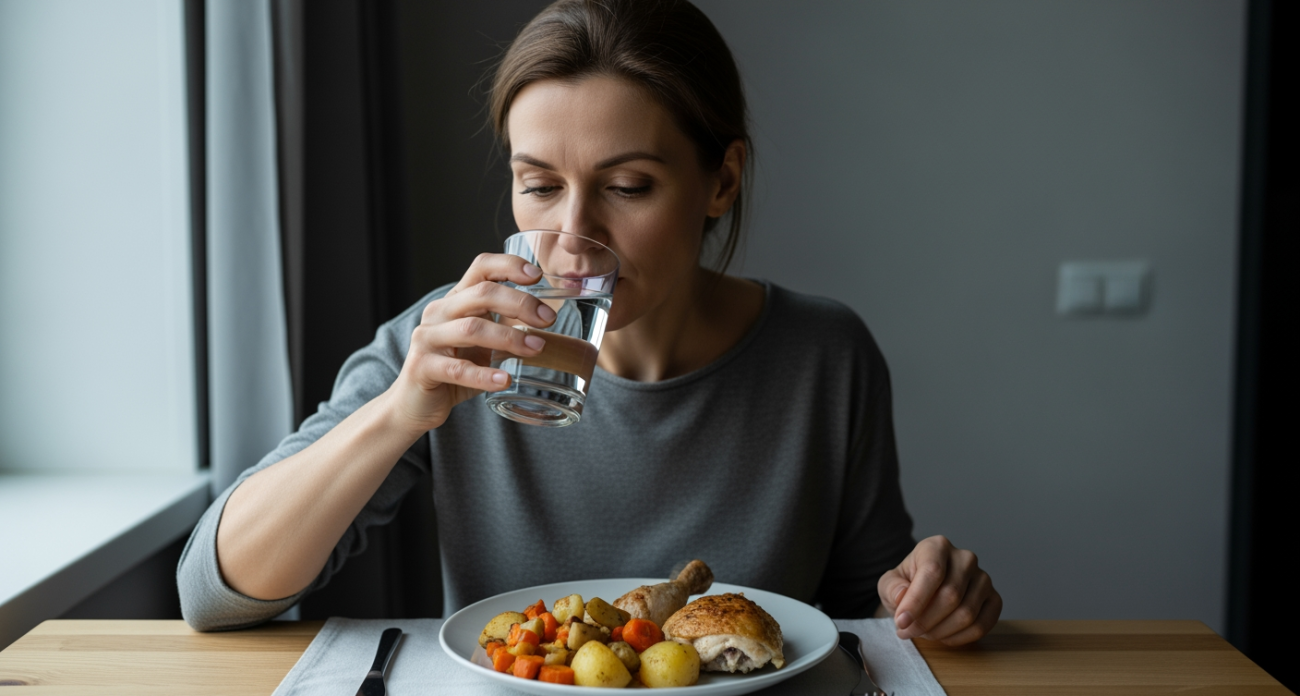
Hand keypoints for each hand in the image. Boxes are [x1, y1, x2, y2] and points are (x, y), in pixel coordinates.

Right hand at [388, 252, 556, 430]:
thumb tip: (548, 318)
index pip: (481, 267)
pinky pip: (457, 368)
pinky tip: (505, 380)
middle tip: (549, 319)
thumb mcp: (484, 343)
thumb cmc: (455, 369)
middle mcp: (439, 312)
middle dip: (520, 303)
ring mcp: (427, 338)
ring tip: (536, 348)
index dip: (510, 266)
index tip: (538, 276)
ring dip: (509, 337)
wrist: (416, 404)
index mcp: (455, 300)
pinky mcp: (422, 367)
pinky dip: (484, 374)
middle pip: (482, 293)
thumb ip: (507, 327)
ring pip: (471, 328)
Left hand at [877, 535, 1001, 644]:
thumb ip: (892, 588)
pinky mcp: (994, 599)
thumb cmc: (906, 585)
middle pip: (951, 596)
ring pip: (967, 614)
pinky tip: (943, 636)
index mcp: (937, 546)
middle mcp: (965, 558)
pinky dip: (960, 638)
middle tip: (907, 631)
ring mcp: (983, 579)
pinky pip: (982, 625)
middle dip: (925, 621)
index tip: (901, 622)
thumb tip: (902, 596)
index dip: (917, 601)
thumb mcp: (889, 583)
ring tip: (922, 633)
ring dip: (940, 631)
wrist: (925, 592)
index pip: (933, 572)